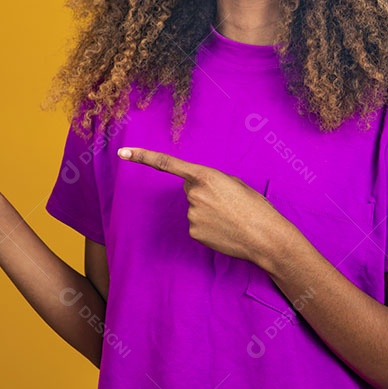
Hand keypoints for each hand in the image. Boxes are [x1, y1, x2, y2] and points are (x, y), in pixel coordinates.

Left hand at [116, 146, 289, 265]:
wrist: (265, 236)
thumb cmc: (254, 206)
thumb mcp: (234, 182)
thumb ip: (210, 180)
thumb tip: (194, 187)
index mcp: (205, 176)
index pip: (166, 163)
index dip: (142, 156)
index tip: (122, 152)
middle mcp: (193, 194)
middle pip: (189, 188)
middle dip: (203, 192)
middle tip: (227, 202)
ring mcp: (192, 215)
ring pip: (194, 208)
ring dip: (208, 210)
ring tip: (230, 216)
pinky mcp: (194, 233)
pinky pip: (197, 224)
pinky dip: (208, 226)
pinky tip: (224, 229)